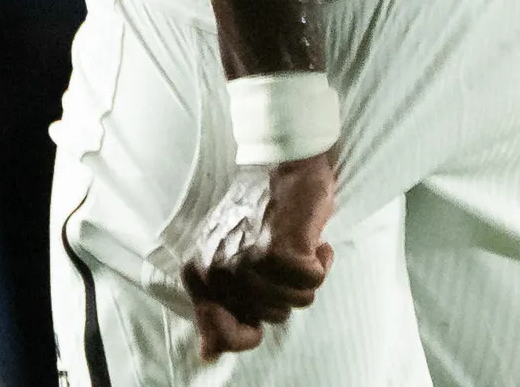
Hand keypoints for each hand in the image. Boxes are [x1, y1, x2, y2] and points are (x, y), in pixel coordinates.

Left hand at [181, 152, 337, 358]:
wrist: (284, 162)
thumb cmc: (261, 212)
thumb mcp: (228, 260)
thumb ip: (218, 307)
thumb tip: (208, 356)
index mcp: (198, 275)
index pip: (221, 338)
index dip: (250, 329)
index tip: (264, 301)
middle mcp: (217, 271)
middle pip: (271, 317)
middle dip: (286, 289)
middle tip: (282, 251)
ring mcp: (248, 262)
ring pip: (297, 302)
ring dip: (306, 273)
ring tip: (296, 241)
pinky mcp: (280, 252)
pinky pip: (314, 282)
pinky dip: (321, 261)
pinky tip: (312, 238)